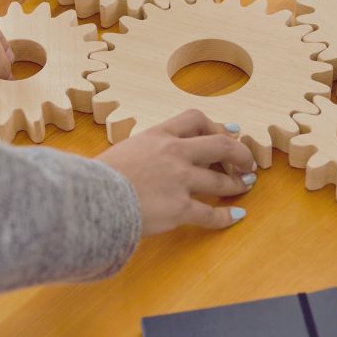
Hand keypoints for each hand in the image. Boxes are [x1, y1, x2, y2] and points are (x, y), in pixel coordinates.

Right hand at [97, 109, 256, 234]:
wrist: (88, 200)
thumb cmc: (96, 178)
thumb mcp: (122, 150)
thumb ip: (142, 150)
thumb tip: (146, 157)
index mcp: (158, 135)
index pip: (196, 119)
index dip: (217, 126)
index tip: (229, 132)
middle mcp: (174, 153)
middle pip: (221, 145)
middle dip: (239, 153)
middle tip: (248, 162)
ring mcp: (179, 181)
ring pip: (220, 180)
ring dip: (237, 183)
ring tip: (246, 185)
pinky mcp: (179, 209)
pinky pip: (210, 214)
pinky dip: (225, 217)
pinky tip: (235, 217)